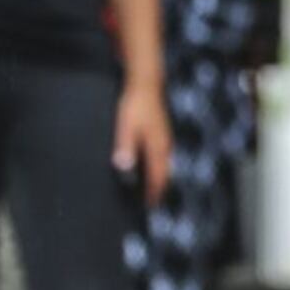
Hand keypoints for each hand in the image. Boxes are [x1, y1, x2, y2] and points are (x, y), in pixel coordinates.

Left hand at [113, 82, 172, 205]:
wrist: (146, 84)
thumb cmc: (135, 105)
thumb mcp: (126, 127)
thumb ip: (125, 147)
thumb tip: (123, 166)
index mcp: (157, 147)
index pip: (158, 176)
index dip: (154, 192)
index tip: (150, 205)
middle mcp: (165, 145)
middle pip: (165, 173)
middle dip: (160, 188)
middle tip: (153, 201)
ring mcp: (165, 138)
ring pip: (166, 164)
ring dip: (161, 177)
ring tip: (154, 187)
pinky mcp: (162, 132)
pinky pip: (164, 156)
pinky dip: (160, 166)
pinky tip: (153, 165)